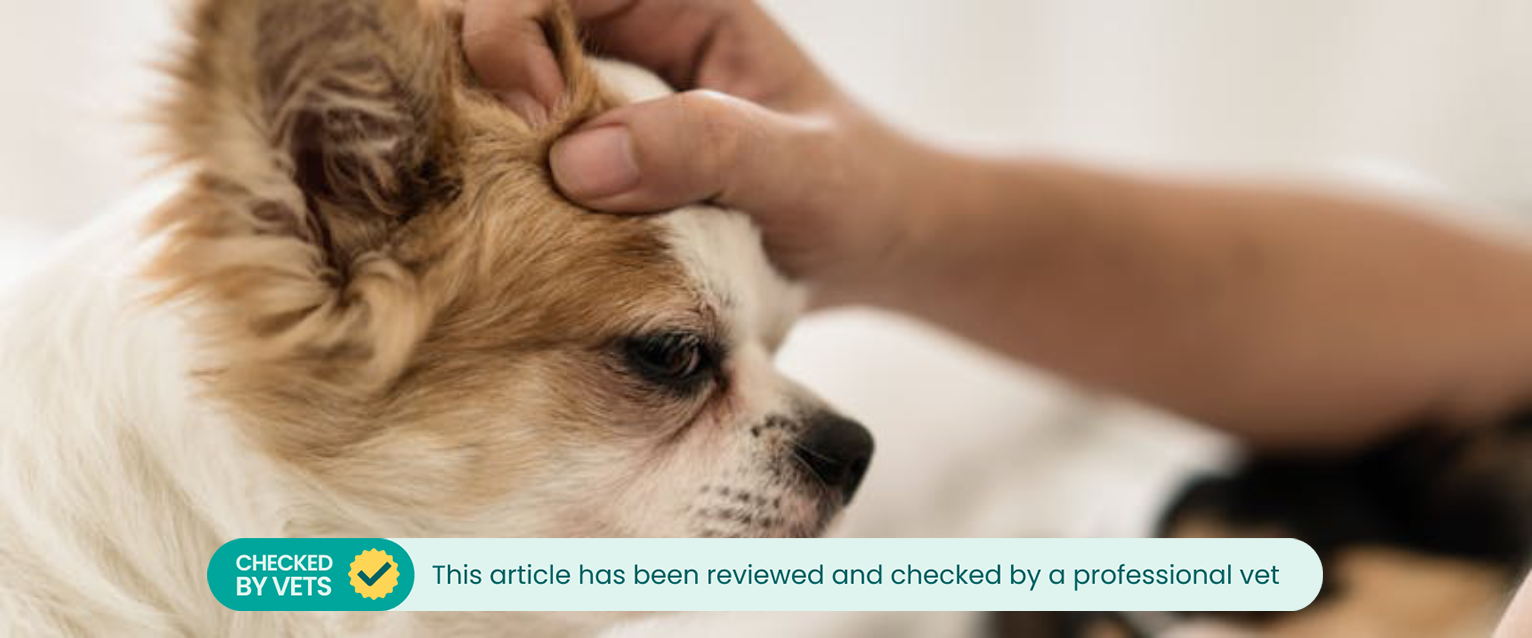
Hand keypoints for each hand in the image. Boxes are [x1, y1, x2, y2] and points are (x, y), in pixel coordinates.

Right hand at [464, 0, 947, 303]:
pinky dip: (496, 169)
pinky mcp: (591, 143)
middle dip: (477, 72)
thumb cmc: (856, 196)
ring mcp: (603, 86)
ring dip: (477, 125)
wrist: (873, 247)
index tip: (534, 119)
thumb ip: (707, 151)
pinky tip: (504, 218)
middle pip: (503, 16)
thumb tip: (577, 162)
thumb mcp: (801, 173)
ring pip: (492, 78)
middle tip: (492, 162)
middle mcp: (632, 28)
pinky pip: (514, 139)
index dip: (513, 29)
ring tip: (484, 194)